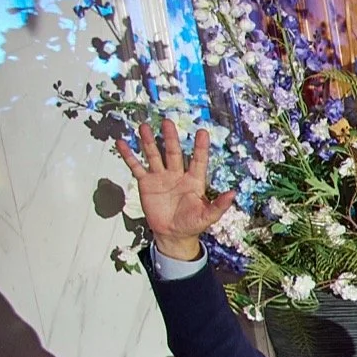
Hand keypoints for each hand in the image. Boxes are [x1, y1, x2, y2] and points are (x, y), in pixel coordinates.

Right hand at [116, 119, 234, 259]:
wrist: (172, 234)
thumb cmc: (192, 224)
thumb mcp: (208, 216)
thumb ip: (219, 205)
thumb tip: (233, 193)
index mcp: (194, 180)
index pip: (198, 160)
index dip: (200, 147)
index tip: (202, 132)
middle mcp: (177, 174)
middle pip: (174, 152)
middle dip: (171, 138)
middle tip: (167, 122)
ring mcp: (161, 177)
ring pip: (154, 155)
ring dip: (149, 141)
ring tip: (144, 126)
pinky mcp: (146, 183)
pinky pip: (136, 167)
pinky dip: (129, 155)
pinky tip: (122, 143)